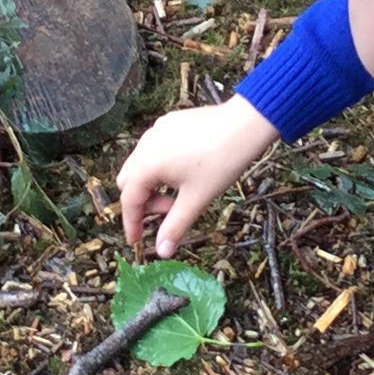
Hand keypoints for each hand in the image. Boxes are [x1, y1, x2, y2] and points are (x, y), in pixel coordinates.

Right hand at [116, 96, 279, 256]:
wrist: (244, 125)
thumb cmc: (221, 162)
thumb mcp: (196, 199)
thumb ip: (175, 226)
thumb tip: (162, 252)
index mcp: (147, 165)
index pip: (129, 201)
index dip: (131, 223)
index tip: (137, 240)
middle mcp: (145, 146)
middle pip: (129, 181)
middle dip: (143, 202)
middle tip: (169, 212)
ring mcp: (156, 131)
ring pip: (140, 164)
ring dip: (152, 184)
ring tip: (179, 193)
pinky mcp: (169, 123)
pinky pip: (153, 149)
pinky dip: (159, 166)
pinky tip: (184, 171)